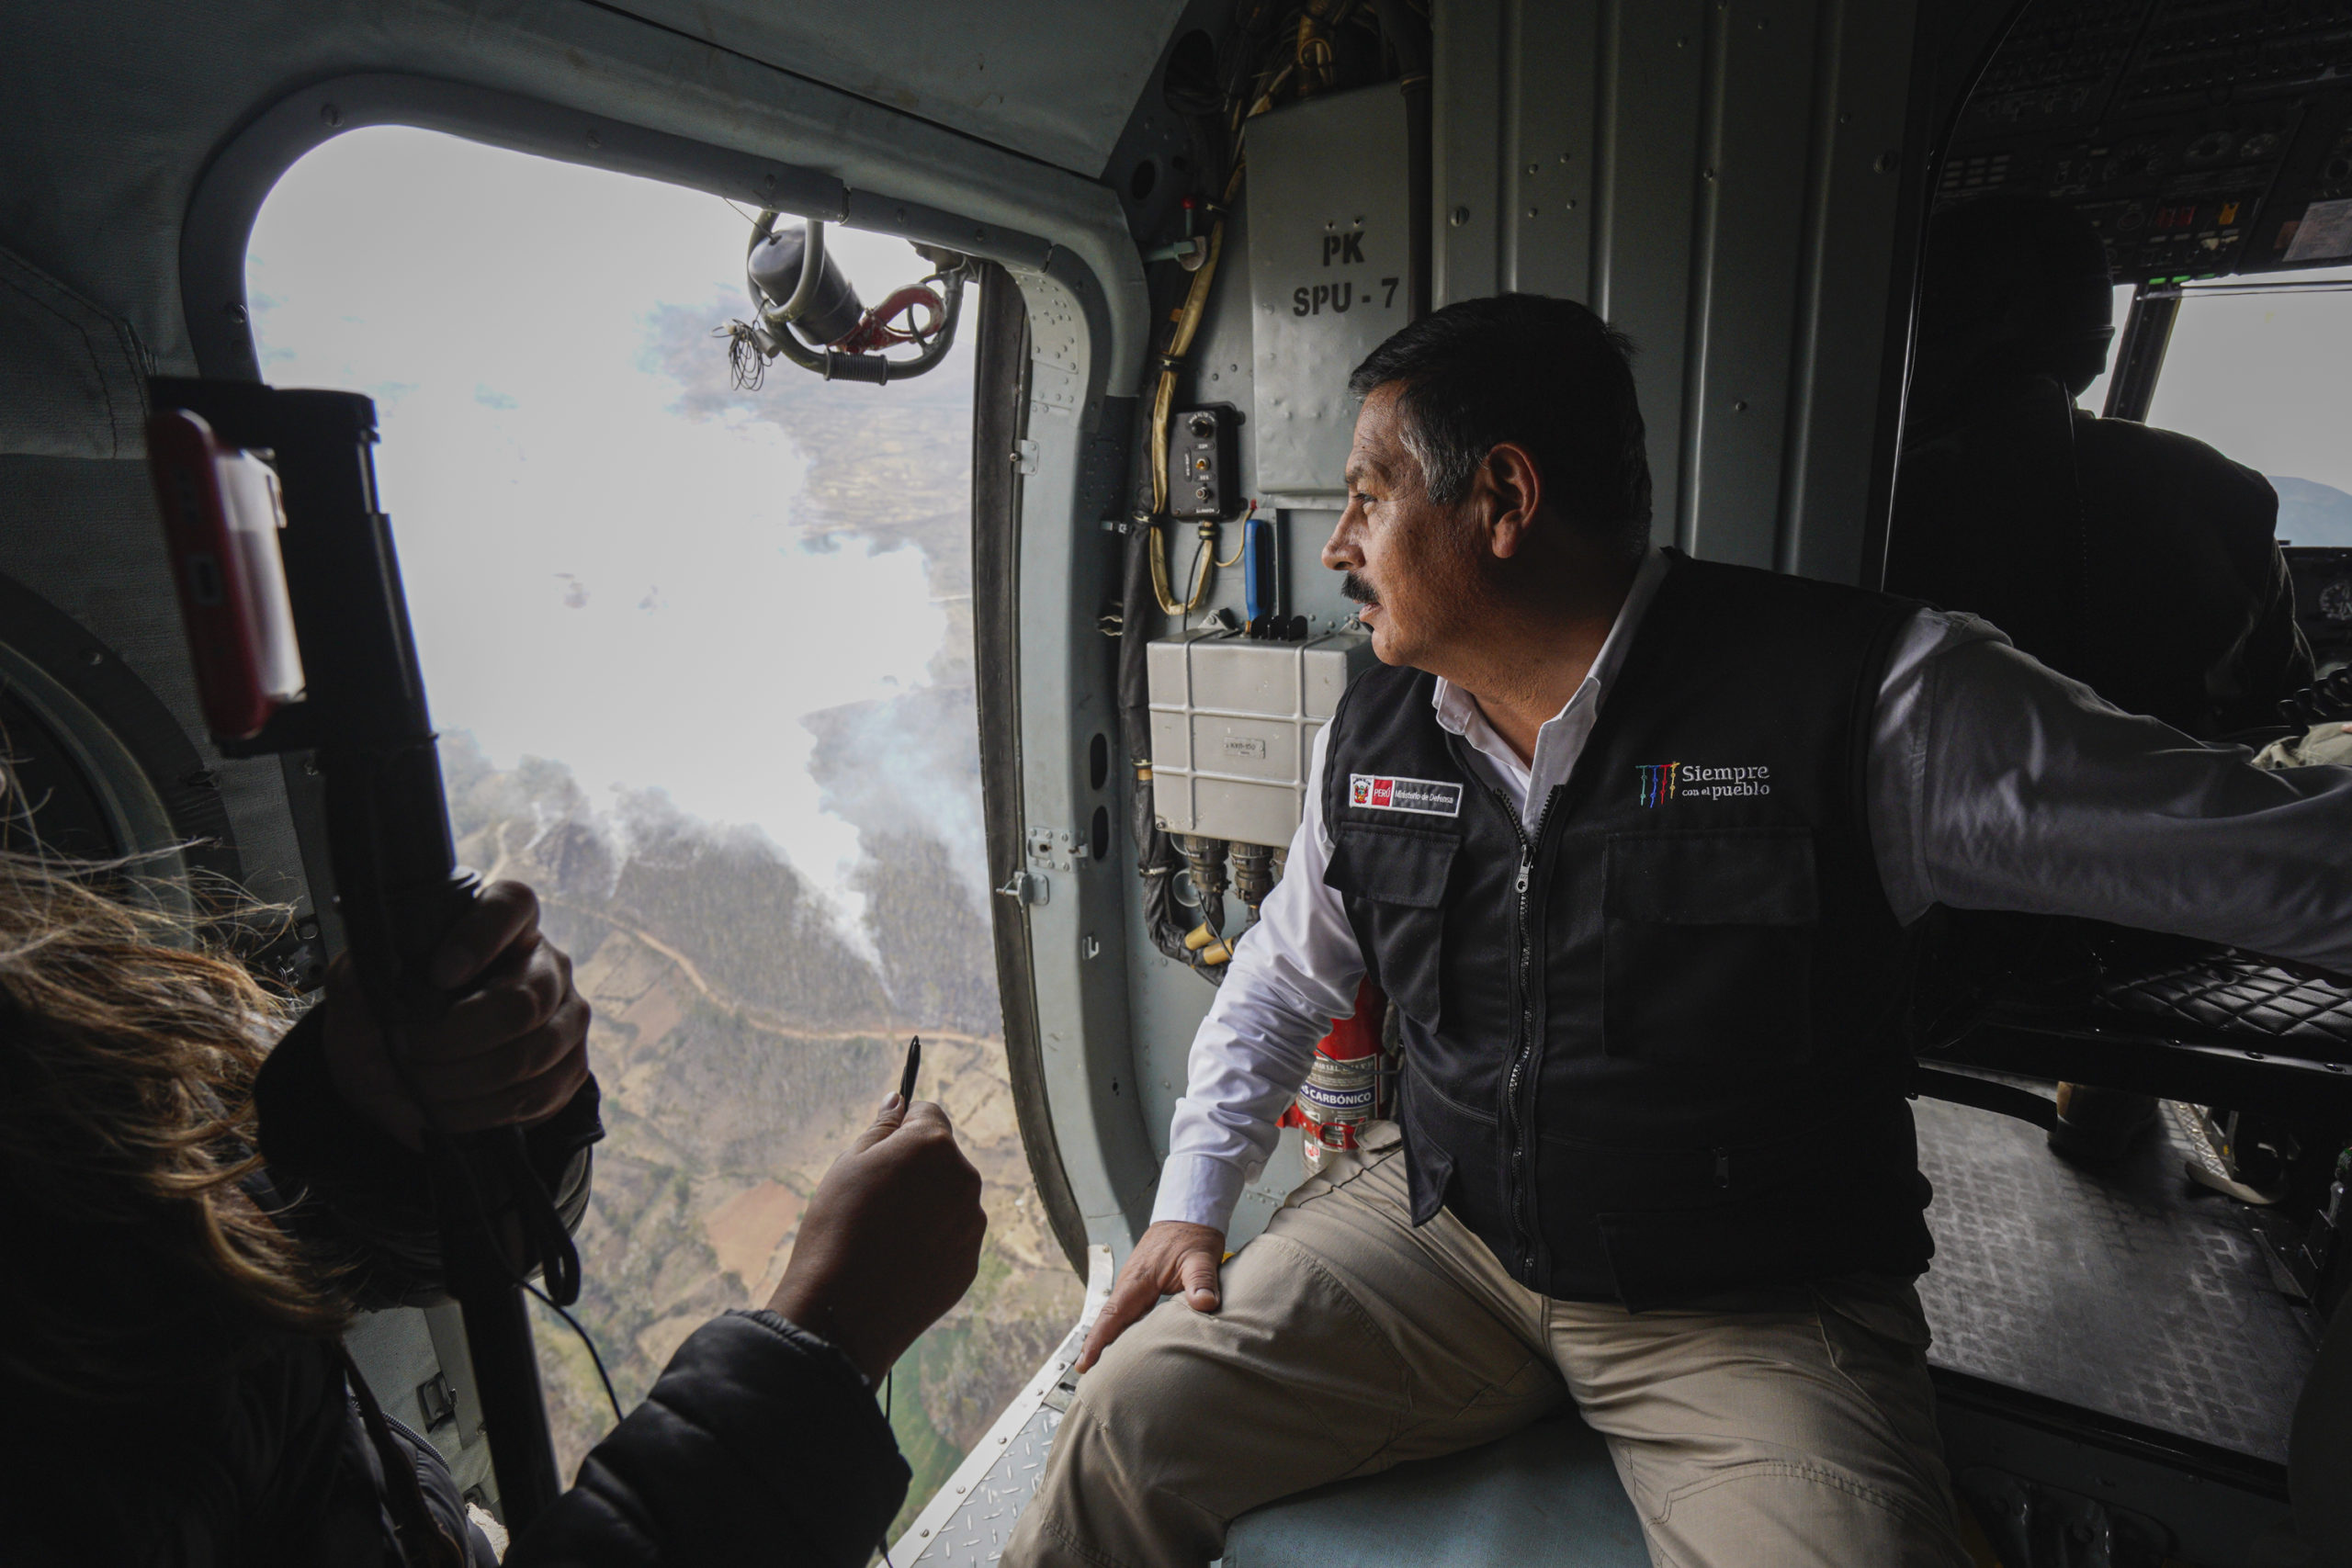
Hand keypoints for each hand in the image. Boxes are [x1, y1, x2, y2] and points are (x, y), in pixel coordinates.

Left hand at [322, 881, 590, 1147]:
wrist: (412, 1080)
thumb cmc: (394, 1022)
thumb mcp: (362, 992)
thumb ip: (362, 976)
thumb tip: (375, 978)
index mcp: (504, 926)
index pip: (512, 906)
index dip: (479, 938)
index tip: (438, 974)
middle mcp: (548, 966)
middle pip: (522, 1002)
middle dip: (454, 1039)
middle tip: (410, 1051)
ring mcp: (567, 1018)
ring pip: (528, 1056)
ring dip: (462, 1082)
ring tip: (421, 1086)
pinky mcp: (569, 1070)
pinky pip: (533, 1097)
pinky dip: (479, 1112)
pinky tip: (447, 1109)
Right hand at [766, 1096, 985, 1383]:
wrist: (843, 1312)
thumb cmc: (837, 1229)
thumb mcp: (847, 1164)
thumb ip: (881, 1128)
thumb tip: (899, 1101)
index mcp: (934, 1146)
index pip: (928, 1114)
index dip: (901, 1129)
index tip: (880, 1152)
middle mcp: (965, 1180)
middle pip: (941, 1159)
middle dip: (915, 1170)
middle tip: (873, 1201)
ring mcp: (972, 1225)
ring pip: (948, 1201)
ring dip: (926, 1207)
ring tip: (883, 1237)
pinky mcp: (970, 1264)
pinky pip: (951, 1239)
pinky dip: (931, 1244)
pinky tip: (898, 1263)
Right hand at [1075, 1219, 1223, 1371]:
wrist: (1188, 1217)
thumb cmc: (1192, 1235)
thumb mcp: (1200, 1256)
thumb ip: (1202, 1280)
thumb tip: (1205, 1303)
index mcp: (1138, 1279)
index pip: (1112, 1314)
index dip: (1098, 1340)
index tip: (1085, 1362)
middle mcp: (1130, 1284)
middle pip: (1108, 1322)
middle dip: (1096, 1349)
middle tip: (1089, 1379)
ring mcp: (1133, 1287)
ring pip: (1115, 1319)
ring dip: (1106, 1342)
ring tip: (1100, 1371)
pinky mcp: (1141, 1289)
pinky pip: (1126, 1314)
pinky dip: (1119, 1332)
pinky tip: (1122, 1348)